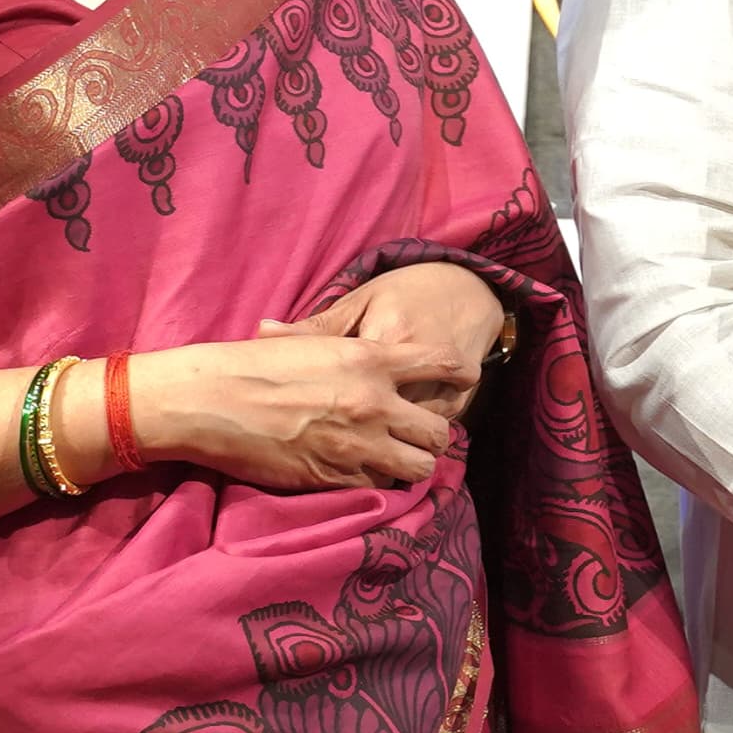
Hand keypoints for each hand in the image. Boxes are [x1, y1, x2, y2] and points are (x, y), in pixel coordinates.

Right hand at [132, 336, 460, 491]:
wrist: (208, 402)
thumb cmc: (249, 365)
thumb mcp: (307, 342)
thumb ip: (345, 347)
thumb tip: (369, 347)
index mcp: (370, 358)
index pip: (443, 363)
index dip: (460, 373)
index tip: (463, 380)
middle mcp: (375, 402)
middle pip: (439, 429)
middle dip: (434, 435)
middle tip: (418, 434)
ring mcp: (359, 443)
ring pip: (419, 466)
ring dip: (412, 464)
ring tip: (397, 459)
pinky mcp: (337, 475)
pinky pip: (379, 485)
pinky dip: (377, 482)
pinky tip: (363, 472)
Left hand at [270, 261, 509, 420]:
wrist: (471, 288)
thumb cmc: (405, 294)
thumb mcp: (359, 302)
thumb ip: (316, 326)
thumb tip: (261, 331)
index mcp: (382, 342)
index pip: (347, 390)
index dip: (322, 412)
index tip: (303, 418)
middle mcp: (413, 372)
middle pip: (379, 425)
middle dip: (357, 438)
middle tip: (334, 444)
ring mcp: (440, 389)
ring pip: (408, 435)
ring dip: (389, 443)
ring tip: (362, 444)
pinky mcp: (461, 400)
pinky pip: (428, 434)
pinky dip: (413, 437)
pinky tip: (394, 434)